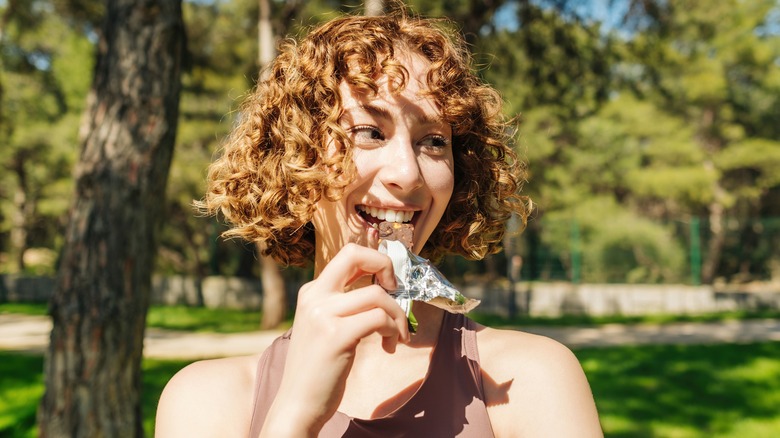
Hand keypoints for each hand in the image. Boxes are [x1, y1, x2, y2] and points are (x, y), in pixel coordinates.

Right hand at [260, 243, 409, 436]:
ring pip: (377, 295)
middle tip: (396, 291)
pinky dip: (393, 331)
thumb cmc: (318, 367)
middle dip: (386, 266)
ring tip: (397, 336)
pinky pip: (379, 319)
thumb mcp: (324, 325)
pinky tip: (389, 347)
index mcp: (312, 291)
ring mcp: (323, 314)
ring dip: (397, 316)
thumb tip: (382, 286)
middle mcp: (315, 296)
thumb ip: (344, 304)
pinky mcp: (336, 335)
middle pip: (356, 256)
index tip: (387, 283)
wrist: (297, 402)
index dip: (375, 260)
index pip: (348, 254)